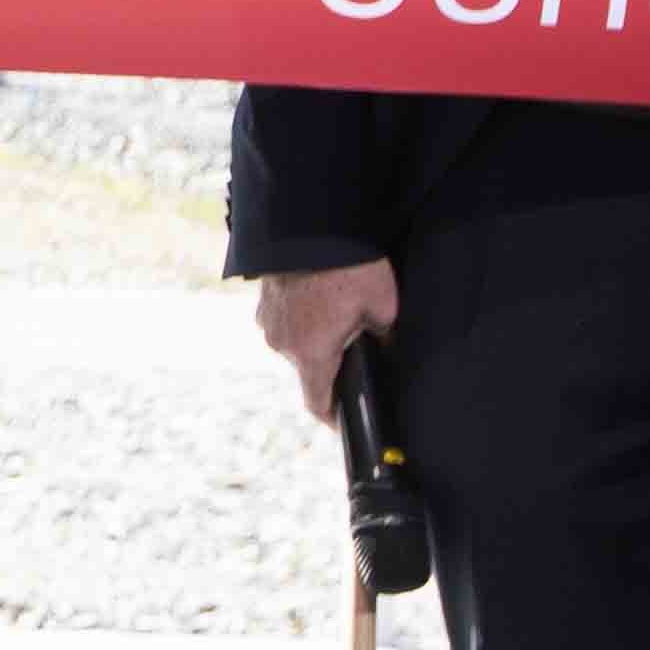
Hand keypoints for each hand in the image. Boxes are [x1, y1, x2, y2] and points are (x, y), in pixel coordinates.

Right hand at [253, 261, 399, 426]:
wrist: (309, 225)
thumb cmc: (349, 267)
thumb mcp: (383, 306)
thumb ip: (384, 337)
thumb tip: (386, 349)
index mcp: (312, 353)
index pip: (318, 402)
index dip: (333, 419)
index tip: (345, 424)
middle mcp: (282, 343)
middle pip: (310, 369)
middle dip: (333, 361)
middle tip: (359, 341)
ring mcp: (268, 320)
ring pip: (296, 343)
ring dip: (316, 337)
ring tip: (339, 312)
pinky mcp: (263, 300)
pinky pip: (285, 320)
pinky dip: (301, 317)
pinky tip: (320, 298)